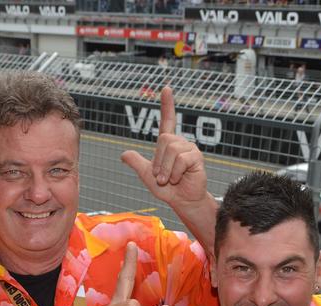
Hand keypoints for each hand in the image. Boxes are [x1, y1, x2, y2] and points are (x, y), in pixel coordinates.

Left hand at [121, 87, 208, 208]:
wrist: (182, 201)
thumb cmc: (168, 189)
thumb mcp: (147, 176)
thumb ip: (137, 163)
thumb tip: (124, 154)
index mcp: (169, 144)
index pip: (168, 120)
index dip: (167, 104)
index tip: (166, 88)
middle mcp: (180, 143)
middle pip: (164, 139)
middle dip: (158, 161)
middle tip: (161, 176)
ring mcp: (190, 149)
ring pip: (172, 149)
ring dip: (166, 169)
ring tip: (170, 179)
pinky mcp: (196, 157)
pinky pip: (181, 160)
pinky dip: (174, 173)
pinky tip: (178, 179)